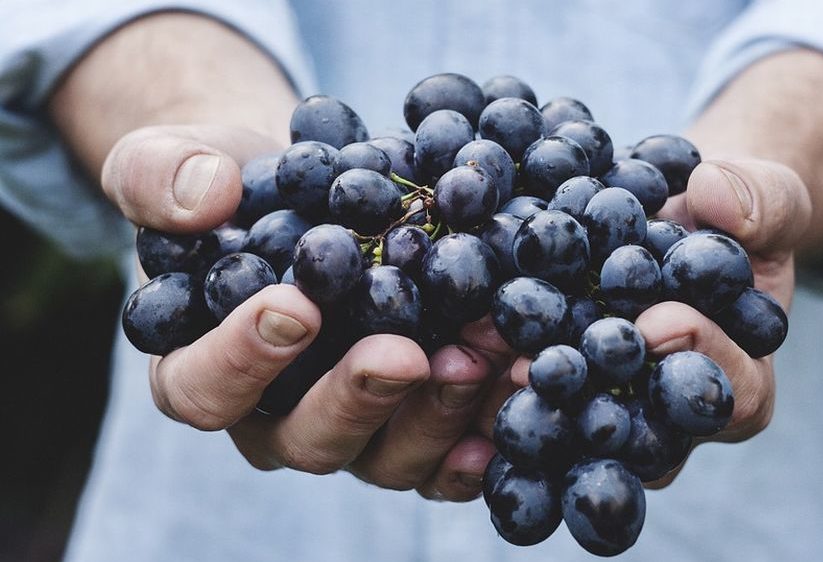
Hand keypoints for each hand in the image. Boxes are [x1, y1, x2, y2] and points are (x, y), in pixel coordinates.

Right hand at [104, 123, 511, 500]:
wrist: (308, 193)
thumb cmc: (231, 186)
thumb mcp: (173, 160)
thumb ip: (160, 176)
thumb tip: (204, 197)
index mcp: (200, 369)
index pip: (203, 389)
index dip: (242, 360)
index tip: (295, 307)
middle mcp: (276, 417)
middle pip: (308, 439)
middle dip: (359, 398)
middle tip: (405, 354)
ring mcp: (353, 427)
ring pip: (388, 455)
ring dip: (439, 413)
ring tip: (484, 356)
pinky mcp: (413, 421)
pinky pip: (448, 452)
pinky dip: (485, 429)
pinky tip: (518, 391)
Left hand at [479, 157, 811, 487]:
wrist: (675, 218)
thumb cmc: (731, 216)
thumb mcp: (767, 197)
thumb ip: (760, 201)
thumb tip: (715, 196)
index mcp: (740, 382)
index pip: (732, 393)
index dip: (700, 359)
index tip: (660, 321)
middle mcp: (671, 417)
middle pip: (641, 432)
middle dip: (595, 398)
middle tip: (546, 367)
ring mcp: (609, 410)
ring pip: (574, 429)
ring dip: (530, 400)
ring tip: (487, 361)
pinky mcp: (558, 391)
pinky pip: (528, 398)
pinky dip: (490, 377)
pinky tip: (455, 352)